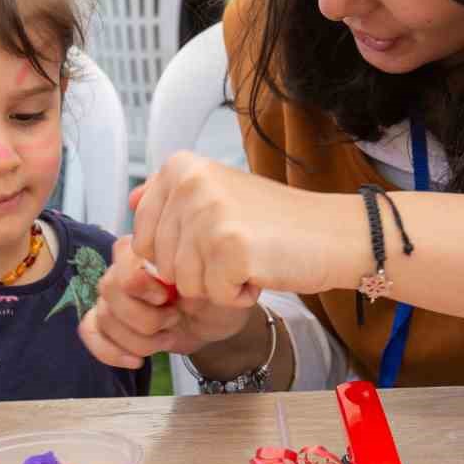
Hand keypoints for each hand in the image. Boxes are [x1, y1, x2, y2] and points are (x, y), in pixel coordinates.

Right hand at [79, 238, 253, 368]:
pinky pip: (91, 332)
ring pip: (104, 317)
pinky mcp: (110, 322)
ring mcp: (113, 297)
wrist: (215, 320)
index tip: (169, 296)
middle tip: (174, 319)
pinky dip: (110, 351)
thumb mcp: (216, 277)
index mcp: (145, 250)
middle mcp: (122, 269)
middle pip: (109, 291)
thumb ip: (191, 262)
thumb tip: (157, 239)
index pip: (122, 261)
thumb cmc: (216, 293)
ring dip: (139, 339)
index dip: (142, 285)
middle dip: (145, 318)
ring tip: (168, 337)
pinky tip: (136, 360)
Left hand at [129, 151, 362, 307]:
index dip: (178, 251)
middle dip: (199, 269)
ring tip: (250, 256)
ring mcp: (209, 214)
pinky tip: (261, 270)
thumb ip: (171, 198)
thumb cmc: (275, 221)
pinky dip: (238, 294)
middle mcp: (190, 183)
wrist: (334, 234)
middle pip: (162, 263)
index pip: (141, 237)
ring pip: (185, 283)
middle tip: (238, 246)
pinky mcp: (231, 249)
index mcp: (180, 167)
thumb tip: (130, 200)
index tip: (216, 233)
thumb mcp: (217, 192)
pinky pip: (213, 296)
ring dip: (218, 283)